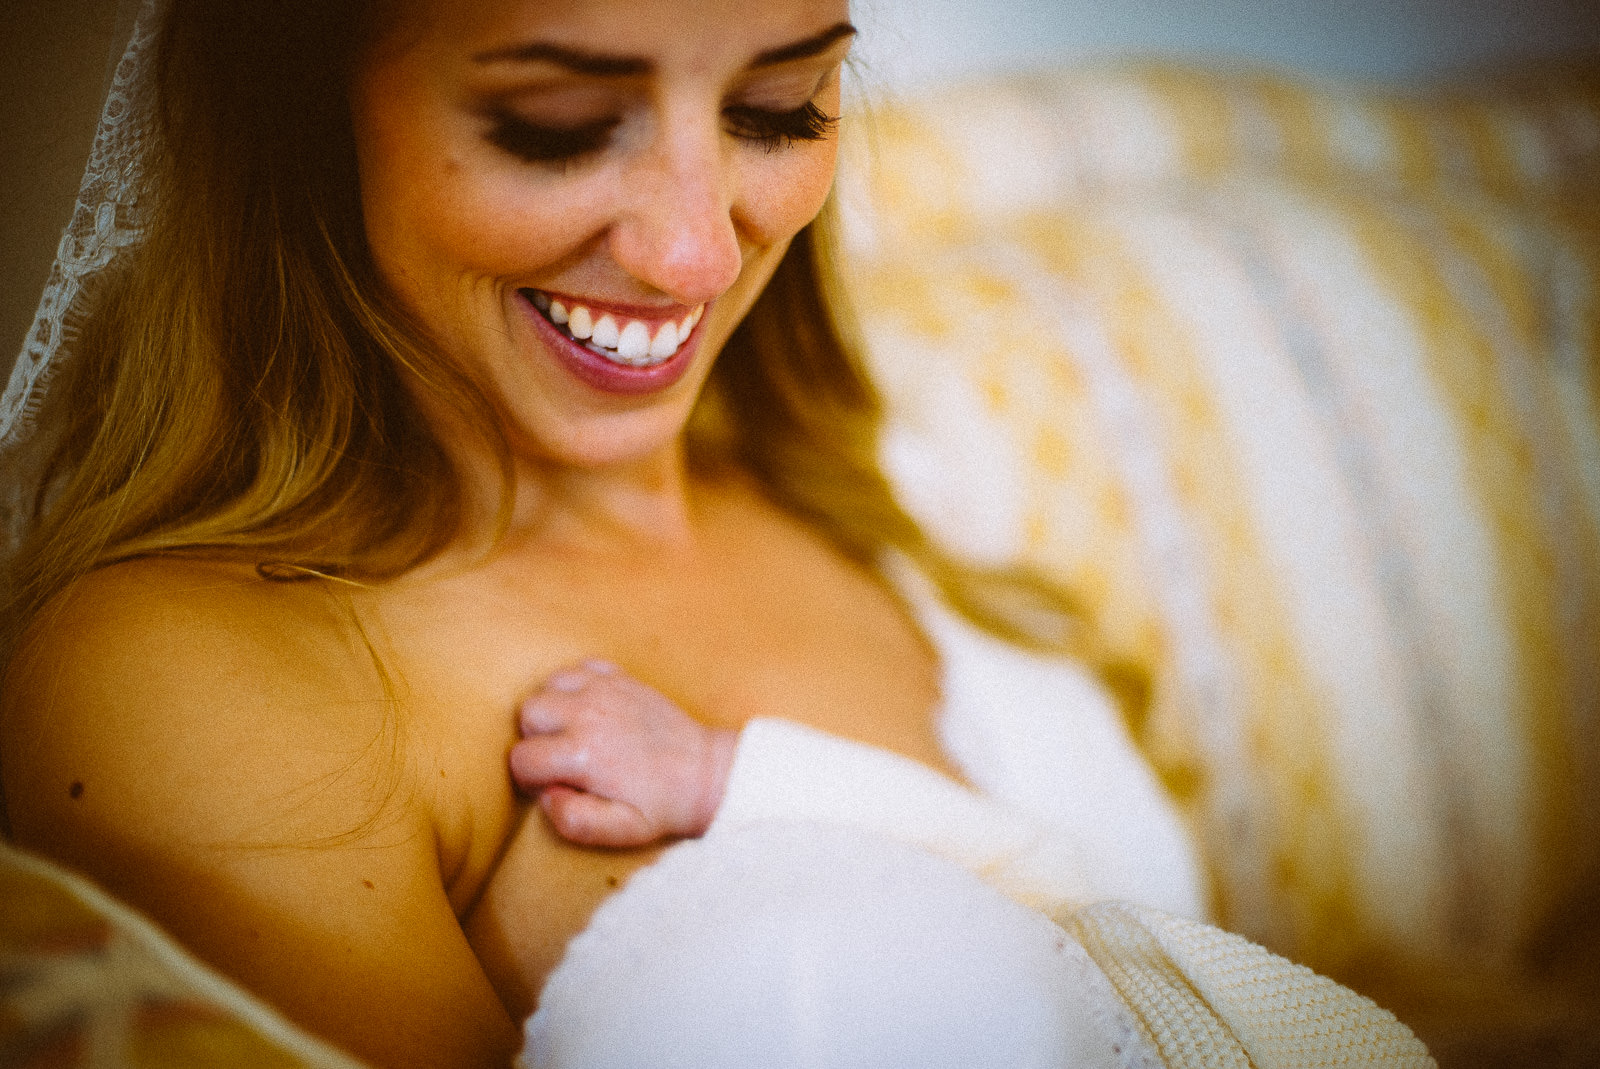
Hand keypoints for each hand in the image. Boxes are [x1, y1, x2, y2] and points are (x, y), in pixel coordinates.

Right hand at [508, 660, 737, 848]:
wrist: (705, 772)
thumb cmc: (662, 804)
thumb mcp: (621, 830)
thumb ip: (573, 821)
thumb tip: (546, 796)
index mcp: (585, 753)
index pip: (522, 759)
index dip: (530, 779)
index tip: (552, 786)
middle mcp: (589, 713)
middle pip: (527, 713)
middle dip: (534, 739)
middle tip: (559, 759)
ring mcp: (605, 689)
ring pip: (547, 685)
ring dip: (550, 709)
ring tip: (570, 733)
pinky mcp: (621, 677)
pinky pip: (578, 667)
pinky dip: (574, 684)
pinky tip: (587, 709)